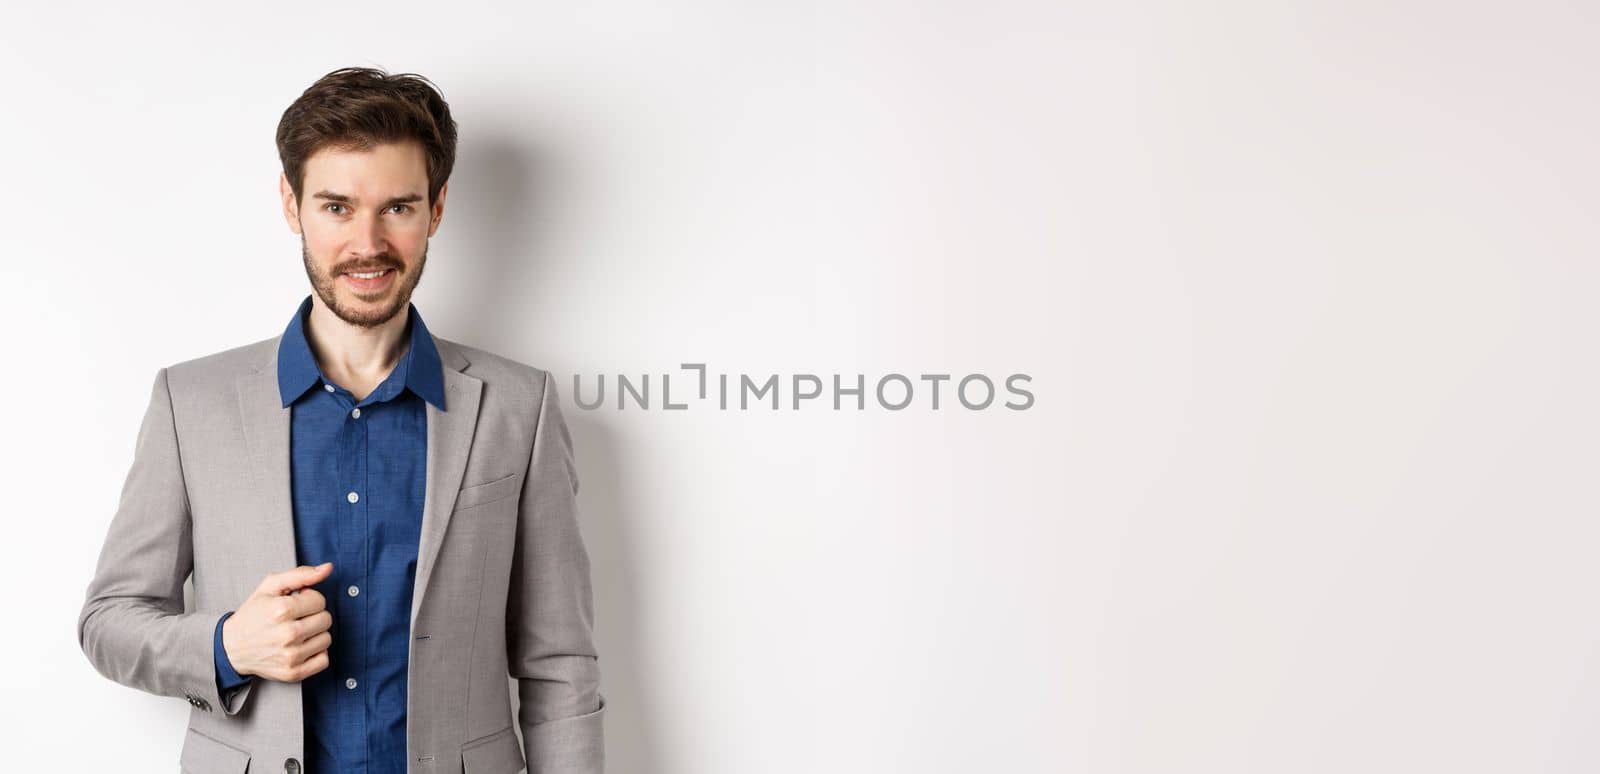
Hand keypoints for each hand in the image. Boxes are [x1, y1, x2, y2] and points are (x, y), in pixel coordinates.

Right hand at [220, 562, 334, 682]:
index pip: (320, 600)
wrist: (231, 648)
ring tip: (296, 632)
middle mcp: (287, 634)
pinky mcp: (293, 673)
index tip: (295, 603)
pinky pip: (324, 660)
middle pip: (326, 619)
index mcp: (281, 610)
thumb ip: (301, 574)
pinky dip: (316, 653)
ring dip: (315, 634)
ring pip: (326, 639)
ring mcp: (291, 656)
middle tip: (295, 618)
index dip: (309, 599)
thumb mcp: (270, 587)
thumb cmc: (253, 614)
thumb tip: (328, 568)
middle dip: (313, 616)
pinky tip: (300, 647)